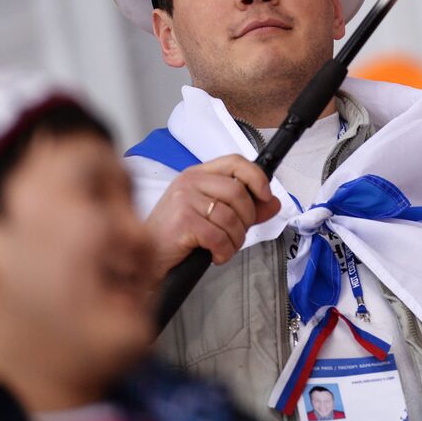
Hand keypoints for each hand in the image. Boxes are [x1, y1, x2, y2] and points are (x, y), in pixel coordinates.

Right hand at [144, 154, 280, 280]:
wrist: (148, 258)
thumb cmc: (177, 236)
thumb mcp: (212, 215)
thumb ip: (244, 208)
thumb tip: (273, 203)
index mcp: (197, 175)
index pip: (235, 162)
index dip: (257, 177)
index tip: (265, 196)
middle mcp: (189, 182)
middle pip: (238, 192)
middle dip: (247, 219)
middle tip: (236, 234)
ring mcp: (184, 200)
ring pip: (231, 217)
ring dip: (235, 239)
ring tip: (223, 247)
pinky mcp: (182, 221)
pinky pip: (219, 236)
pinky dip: (224, 251)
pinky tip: (215, 255)